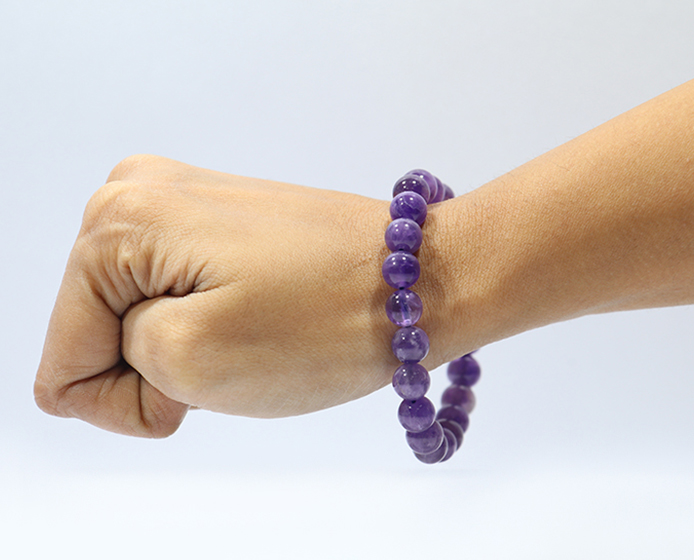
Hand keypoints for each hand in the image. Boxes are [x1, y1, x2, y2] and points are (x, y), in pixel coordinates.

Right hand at [35, 155, 439, 436]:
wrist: (419, 280)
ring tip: (254, 329)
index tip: (207, 373)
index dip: (131, 393)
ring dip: (188, 348)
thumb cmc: (321, 323)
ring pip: (139, 321)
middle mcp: (135, 192)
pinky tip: (259, 313)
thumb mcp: (190, 363)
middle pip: (97, 333)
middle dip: (160, 366)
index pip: (64, 358)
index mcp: (115, 220)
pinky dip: (210, 324)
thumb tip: (110, 353)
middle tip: (238, 349)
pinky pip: (178, 298)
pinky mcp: (218, 219)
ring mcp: (180, 200)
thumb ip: (109, 365)